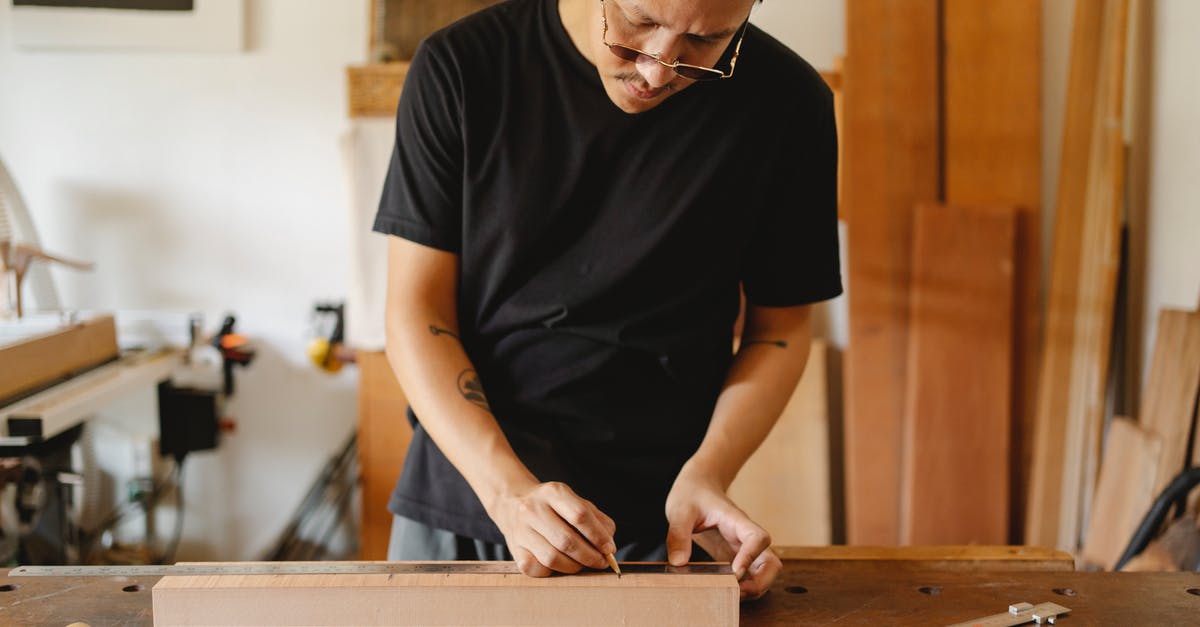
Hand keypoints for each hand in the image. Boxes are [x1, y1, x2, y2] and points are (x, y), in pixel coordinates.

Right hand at [486, 480, 616, 576]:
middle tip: (600, 562)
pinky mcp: (515, 550)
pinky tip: (560, 565)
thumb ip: (597, 519)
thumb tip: (608, 544)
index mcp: (553, 492)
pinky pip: (537, 569)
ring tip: (582, 564)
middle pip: (567, 540)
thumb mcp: (575, 502)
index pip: (580, 515)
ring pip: (552, 558)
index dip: (598, 535)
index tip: (609, 548)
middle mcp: (533, 509)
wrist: (513, 503)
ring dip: (574, 567)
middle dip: (589, 556)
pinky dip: (553, 572)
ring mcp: (521, 530)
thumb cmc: (553, 506)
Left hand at [664, 469, 780, 599]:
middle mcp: (744, 536)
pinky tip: (724, 592)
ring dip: (755, 588)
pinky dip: (743, 588)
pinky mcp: (734, 557)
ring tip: (730, 596)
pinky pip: (748, 576)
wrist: (698, 486)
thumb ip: (678, 535)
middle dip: (760, 582)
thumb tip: (679, 563)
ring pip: (764, 572)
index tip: (735, 572)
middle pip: (771, 562)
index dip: (751, 557)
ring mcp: (742, 548)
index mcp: (736, 520)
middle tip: (736, 592)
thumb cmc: (692, 494)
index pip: (758, 538)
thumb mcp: (679, 511)